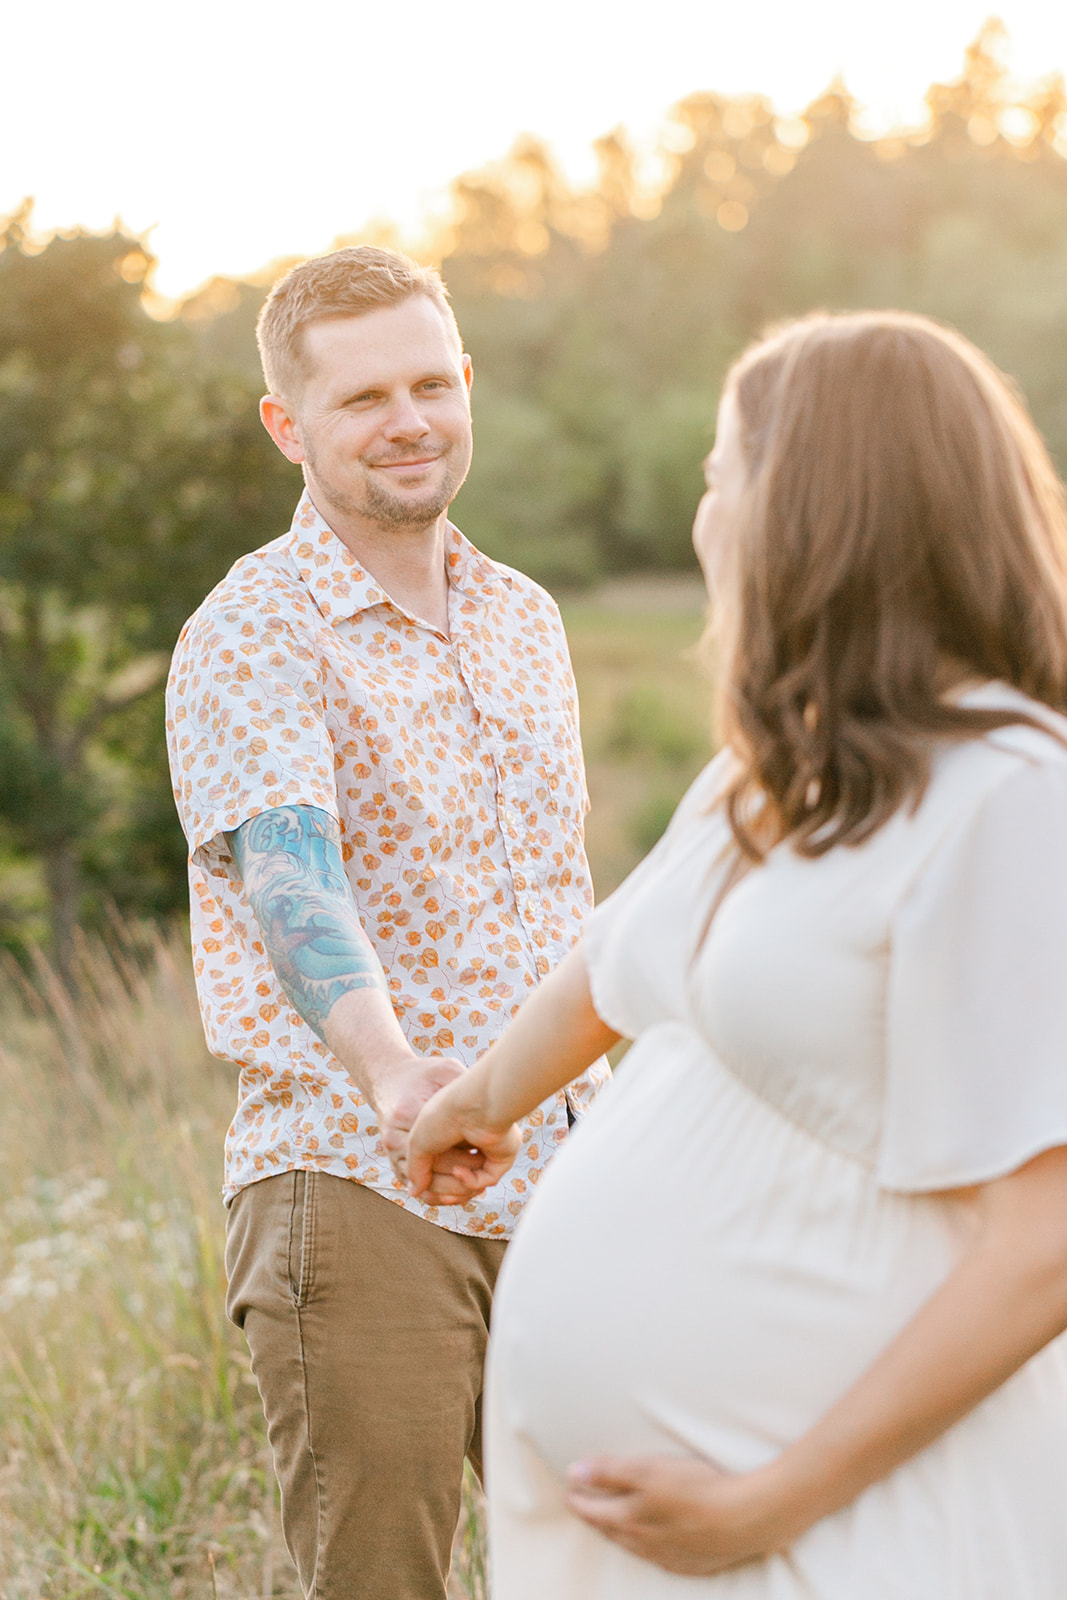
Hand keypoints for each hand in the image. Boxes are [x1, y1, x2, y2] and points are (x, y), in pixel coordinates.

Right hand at [377, 1057, 492, 1202]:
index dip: (467, 1159)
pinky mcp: (397, 1162)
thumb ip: (463, 1085)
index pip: (440, 1149)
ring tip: (477, 1184)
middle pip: (432, 1174)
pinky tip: (464, 1185)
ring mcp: (393, 1153)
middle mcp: (395, 1139)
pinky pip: (419, 1189)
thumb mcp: (443, 1071)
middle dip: (463, 1179)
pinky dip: (442, 1194)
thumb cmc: (422, 1075)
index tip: (487, 1156)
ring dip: (454, 1192)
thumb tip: (487, 1102)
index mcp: (408, 1114)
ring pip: (426, 1189)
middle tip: (486, 1174)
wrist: (389, 1079)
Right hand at [405, 1076, 521, 1203]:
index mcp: (449, 1133)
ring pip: (471, 1183)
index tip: (419, 1183)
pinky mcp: (501, 1155)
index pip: (437, 1167)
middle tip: (432, 1188)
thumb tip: (413, 1193)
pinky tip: (459, 1171)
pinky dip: (470, 1181)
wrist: (471, 1104)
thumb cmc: (441, 1115)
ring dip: (455, 1187)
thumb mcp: (416, 1141)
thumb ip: (414, 1168)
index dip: (427, 1180)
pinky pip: (487, 1178)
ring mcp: (486, 1148)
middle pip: (453, 1179)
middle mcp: (468, 1140)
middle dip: (441, 1187)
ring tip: (446, 1181)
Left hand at [564, 1454, 790, 1575]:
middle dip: (595, 1517)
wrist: (745, 1519)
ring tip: (613, 1523)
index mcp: (630, 1519)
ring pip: (635, 1546)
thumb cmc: (696, 1488)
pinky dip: (648, 1547)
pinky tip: (653, 1543)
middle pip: (612, 1530)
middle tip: (584, 1506)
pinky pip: (660, 1557)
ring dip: (619, 1533)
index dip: (578, 1499)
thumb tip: (575, 1473)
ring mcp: (669, 1556)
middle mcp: (645, 1543)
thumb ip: (609, 1472)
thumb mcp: (648, 1469)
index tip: (568, 1490)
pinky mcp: (693, 1563)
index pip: (593, 1511)